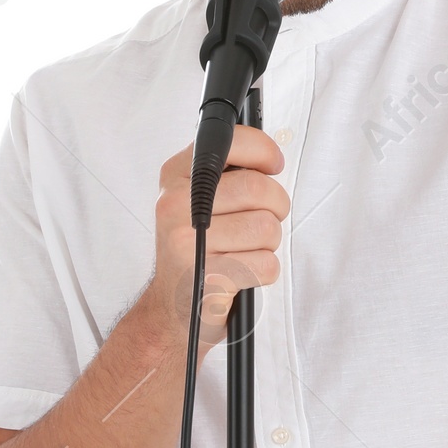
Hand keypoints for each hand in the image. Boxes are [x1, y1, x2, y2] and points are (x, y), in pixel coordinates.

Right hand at [138, 126, 289, 353]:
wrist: (172, 305)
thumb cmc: (197, 245)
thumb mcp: (198, 197)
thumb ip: (227, 170)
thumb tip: (269, 157)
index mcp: (175, 176)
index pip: (231, 142)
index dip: (263, 151)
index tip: (273, 165)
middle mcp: (175, 205)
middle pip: (257, 188)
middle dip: (275, 204)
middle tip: (264, 216)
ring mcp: (187, 242)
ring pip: (266, 227)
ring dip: (269, 242)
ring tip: (247, 247)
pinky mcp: (206, 277)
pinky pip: (266, 264)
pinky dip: (265, 270)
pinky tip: (243, 271)